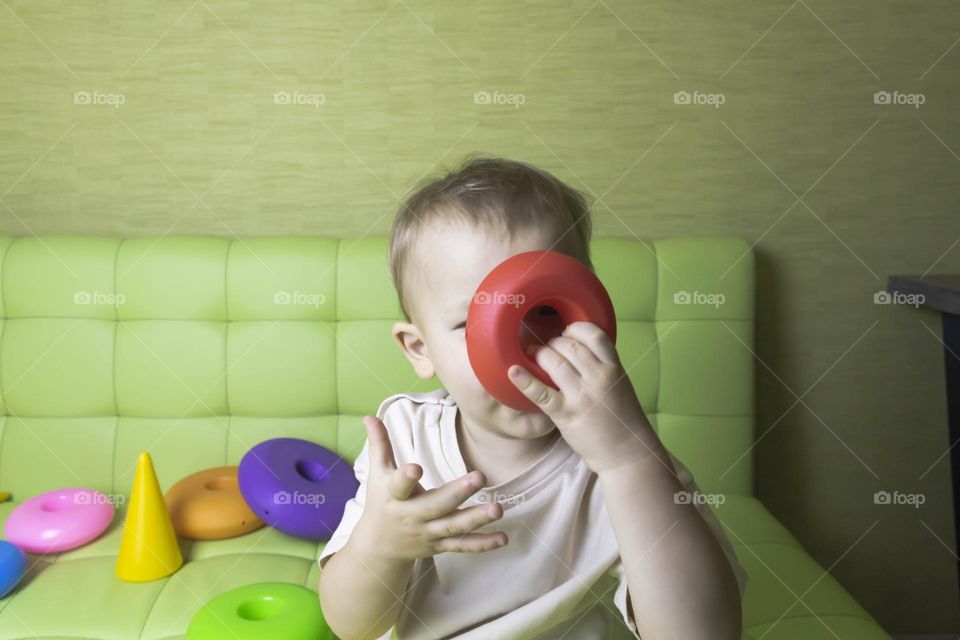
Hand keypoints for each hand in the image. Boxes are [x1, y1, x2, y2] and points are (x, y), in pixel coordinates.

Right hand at [350, 415, 508, 562]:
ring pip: (453, 527)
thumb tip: (369, 416)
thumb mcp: (377, 473)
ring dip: (477, 519)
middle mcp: (412, 516)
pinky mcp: (440, 545)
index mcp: (394, 496)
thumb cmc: (380, 502)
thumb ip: (379, 444)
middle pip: (436, 506)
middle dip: (457, 493)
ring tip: (498, 508)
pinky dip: (483, 544)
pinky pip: (463, 545)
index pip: (399, 486)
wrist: (378, 547)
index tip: (416, 468)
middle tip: (479, 477)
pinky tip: (503, 537)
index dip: (406, 477)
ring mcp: (428, 532)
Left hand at [507, 321, 664, 473]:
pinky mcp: (566, 414)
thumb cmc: (622, 419)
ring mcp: (582, 396)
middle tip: (546, 346)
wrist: (628, 452)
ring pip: (554, 362)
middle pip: (569, 346)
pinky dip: (525, 380)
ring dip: (539, 354)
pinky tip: (513, 372)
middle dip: (553, 342)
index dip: (576, 329)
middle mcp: (598, 378)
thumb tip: (582, 349)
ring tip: (533, 353)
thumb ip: (603, 367)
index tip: (566, 331)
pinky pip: (541, 393)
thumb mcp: (620, 385)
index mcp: (614, 369)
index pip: (594, 335)